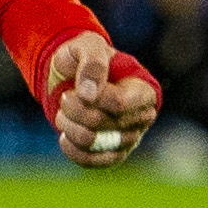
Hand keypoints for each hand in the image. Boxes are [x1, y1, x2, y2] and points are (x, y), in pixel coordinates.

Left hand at [45, 32, 159, 168]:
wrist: (71, 78)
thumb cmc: (84, 59)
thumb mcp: (86, 46)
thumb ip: (92, 63)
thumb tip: (89, 94)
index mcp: (144, 90)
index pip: (119, 103)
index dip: (91, 98)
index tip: (73, 89)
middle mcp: (142, 117)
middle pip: (104, 123)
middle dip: (74, 109)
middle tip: (64, 97)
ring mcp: (129, 138)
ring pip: (94, 142)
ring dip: (69, 127)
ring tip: (63, 114)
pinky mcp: (113, 155)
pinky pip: (92, 161)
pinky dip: (72, 149)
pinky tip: (64, 136)